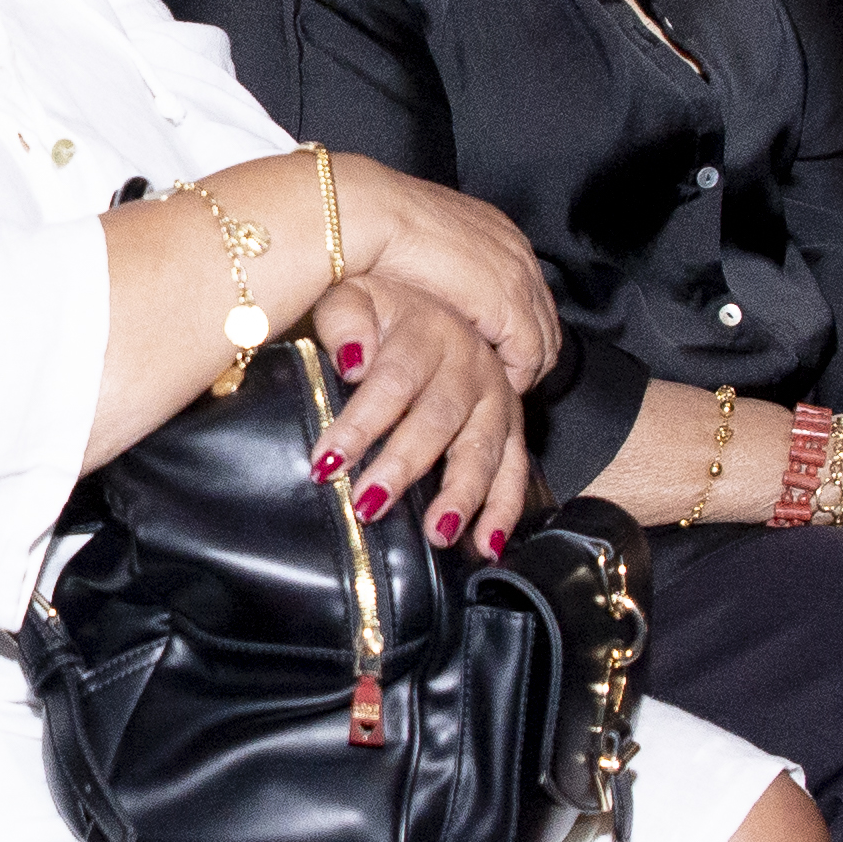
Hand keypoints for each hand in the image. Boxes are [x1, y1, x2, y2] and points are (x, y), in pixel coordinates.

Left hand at [312, 274, 534, 558]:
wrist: (434, 301)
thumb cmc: (382, 309)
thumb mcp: (353, 295)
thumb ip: (345, 320)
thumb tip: (352, 360)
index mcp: (427, 330)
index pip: (392, 381)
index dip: (360, 423)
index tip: (326, 463)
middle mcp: (469, 362)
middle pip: (438, 418)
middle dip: (403, 465)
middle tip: (369, 504)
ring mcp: (496, 397)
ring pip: (482, 448)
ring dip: (462, 494)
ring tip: (437, 533)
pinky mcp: (511, 425)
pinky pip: (516, 469)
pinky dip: (505, 509)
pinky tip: (486, 546)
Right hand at [335, 159, 562, 388]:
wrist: (375, 215)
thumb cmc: (378, 229)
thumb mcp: (418, 252)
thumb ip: (436, 275)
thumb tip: (433, 297)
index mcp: (497, 232)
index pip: (528, 292)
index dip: (514, 330)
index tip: (495, 356)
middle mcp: (517, 251)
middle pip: (544, 317)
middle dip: (526, 354)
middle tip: (500, 381)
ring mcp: (519, 275)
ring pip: (545, 339)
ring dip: (522, 369)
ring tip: (494, 390)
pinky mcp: (510, 302)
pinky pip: (531, 354)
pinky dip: (515, 377)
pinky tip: (491, 388)